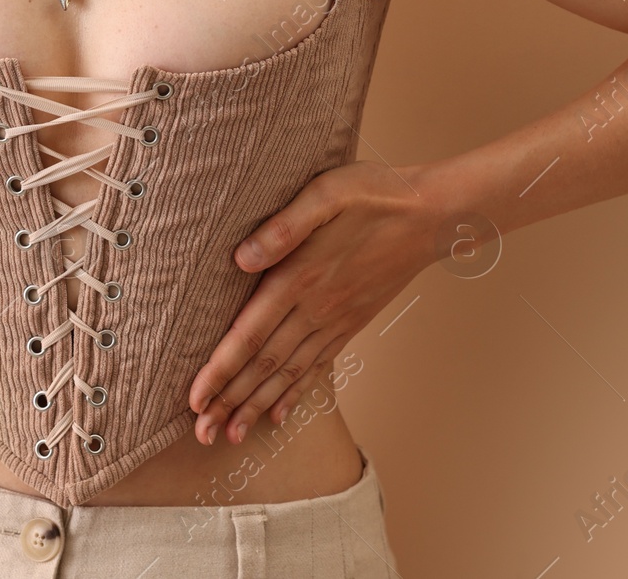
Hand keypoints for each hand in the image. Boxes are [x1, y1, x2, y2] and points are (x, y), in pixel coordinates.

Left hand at [187, 159, 440, 445]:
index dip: (220, 370)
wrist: (432, 216)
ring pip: (289, 373)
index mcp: (300, 277)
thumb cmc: (376, 195)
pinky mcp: (352, 322)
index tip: (194, 400)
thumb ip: (283, 226)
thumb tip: (241, 258)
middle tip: (202, 434)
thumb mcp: (326, 193)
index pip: (250, 335)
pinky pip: (318, 366)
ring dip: (256, 406)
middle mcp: (316, 308)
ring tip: (230, 435)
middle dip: (229, 401)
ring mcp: (336, 320)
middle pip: (264, 365)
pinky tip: (278, 413)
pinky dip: (295, 393)